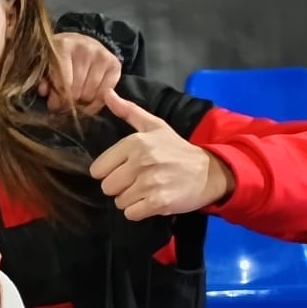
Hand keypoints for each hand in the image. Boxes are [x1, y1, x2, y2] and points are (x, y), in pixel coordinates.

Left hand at [43, 32, 122, 114]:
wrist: (81, 43)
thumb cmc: (60, 57)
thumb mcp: (47, 65)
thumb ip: (44, 79)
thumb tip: (44, 92)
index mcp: (64, 46)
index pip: (62, 81)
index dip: (57, 98)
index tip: (54, 105)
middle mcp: (85, 48)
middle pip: (76, 89)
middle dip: (68, 101)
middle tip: (64, 103)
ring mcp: (102, 56)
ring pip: (90, 93)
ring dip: (82, 102)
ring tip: (75, 98)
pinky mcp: (114, 64)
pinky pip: (105, 93)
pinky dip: (96, 102)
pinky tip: (89, 99)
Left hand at [89, 91, 235, 221]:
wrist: (208, 172)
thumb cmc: (176, 149)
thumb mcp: (154, 126)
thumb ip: (128, 111)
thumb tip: (106, 93)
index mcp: (135, 142)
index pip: (98, 169)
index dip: (110, 171)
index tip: (126, 168)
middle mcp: (141, 161)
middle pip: (107, 187)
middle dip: (120, 187)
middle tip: (138, 181)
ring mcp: (150, 183)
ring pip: (119, 201)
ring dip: (130, 200)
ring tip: (148, 189)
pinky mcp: (158, 202)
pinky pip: (131, 214)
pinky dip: (139, 211)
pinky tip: (152, 201)